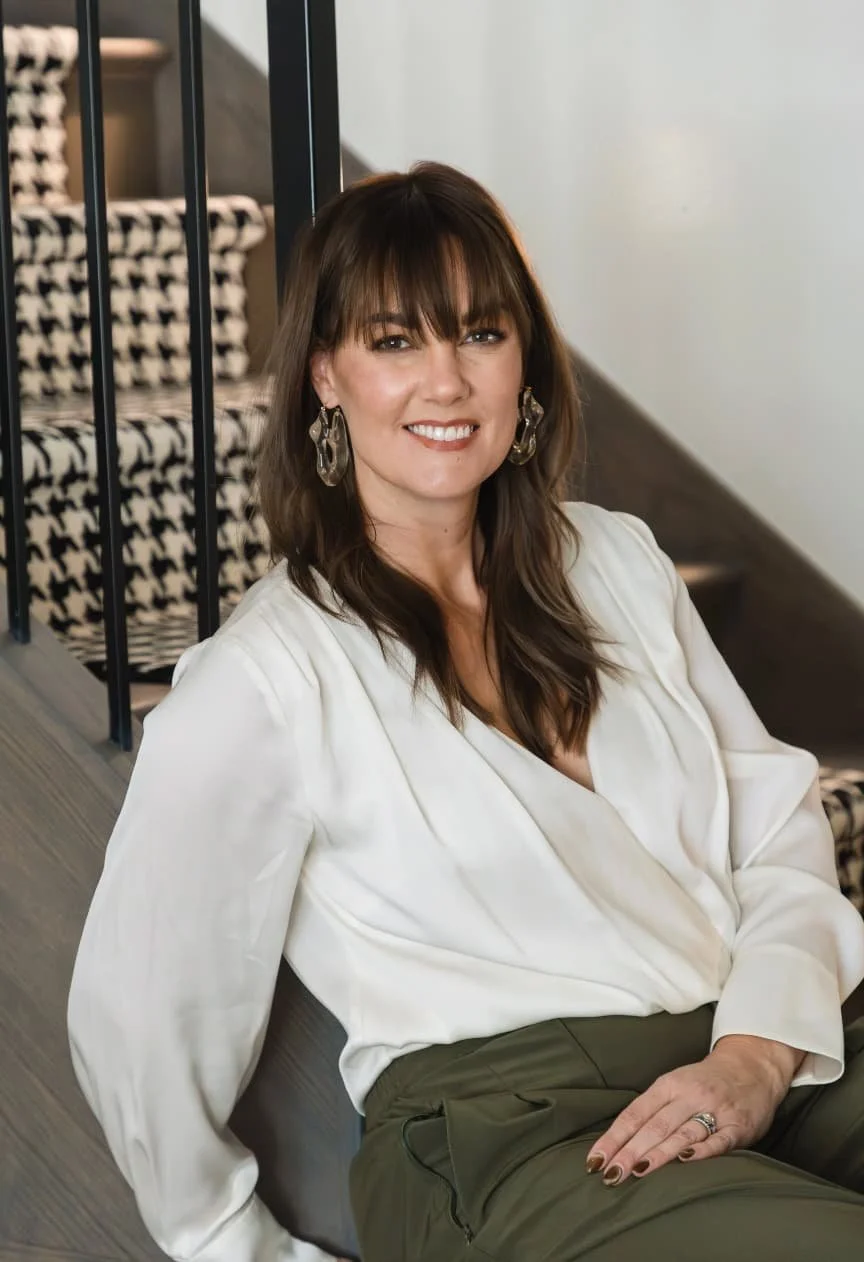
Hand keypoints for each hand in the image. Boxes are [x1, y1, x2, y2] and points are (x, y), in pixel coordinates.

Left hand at [585, 1034, 803, 1185]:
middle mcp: (689, 1095)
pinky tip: (685, 1161)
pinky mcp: (739, 1126)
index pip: (634, 1114)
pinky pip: (719, 1140)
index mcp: (668, 1086)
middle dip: (630, 1151)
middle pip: (654, 1126)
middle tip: (611, 1174)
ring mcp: (714, 1110)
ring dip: (659, 1154)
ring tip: (638, 1171)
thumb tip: (617, 1142)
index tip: (595, 1160)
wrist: (752, 1066)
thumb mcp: (674, 1086)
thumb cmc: (704, 1082)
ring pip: (682, 1133)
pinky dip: (702, 1150)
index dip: (614, 1138)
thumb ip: (652, 1110)